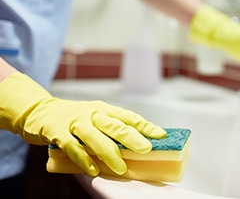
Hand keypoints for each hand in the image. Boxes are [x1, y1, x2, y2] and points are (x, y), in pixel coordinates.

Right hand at [0, 72, 165, 175]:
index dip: (145, 126)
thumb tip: (133, 146)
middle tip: (146, 149)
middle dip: (132, 137)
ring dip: (110, 153)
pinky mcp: (58, 132)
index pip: (128, 117)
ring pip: (95, 137)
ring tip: (121, 168)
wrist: (41, 110)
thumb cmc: (74, 116)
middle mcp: (92, 113)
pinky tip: (93, 170)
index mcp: (104, 108)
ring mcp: (75, 122)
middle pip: (115, 125)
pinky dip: (83, 159)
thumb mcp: (94, 116)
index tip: (160, 135)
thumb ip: (109, 129)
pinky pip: (72, 147)